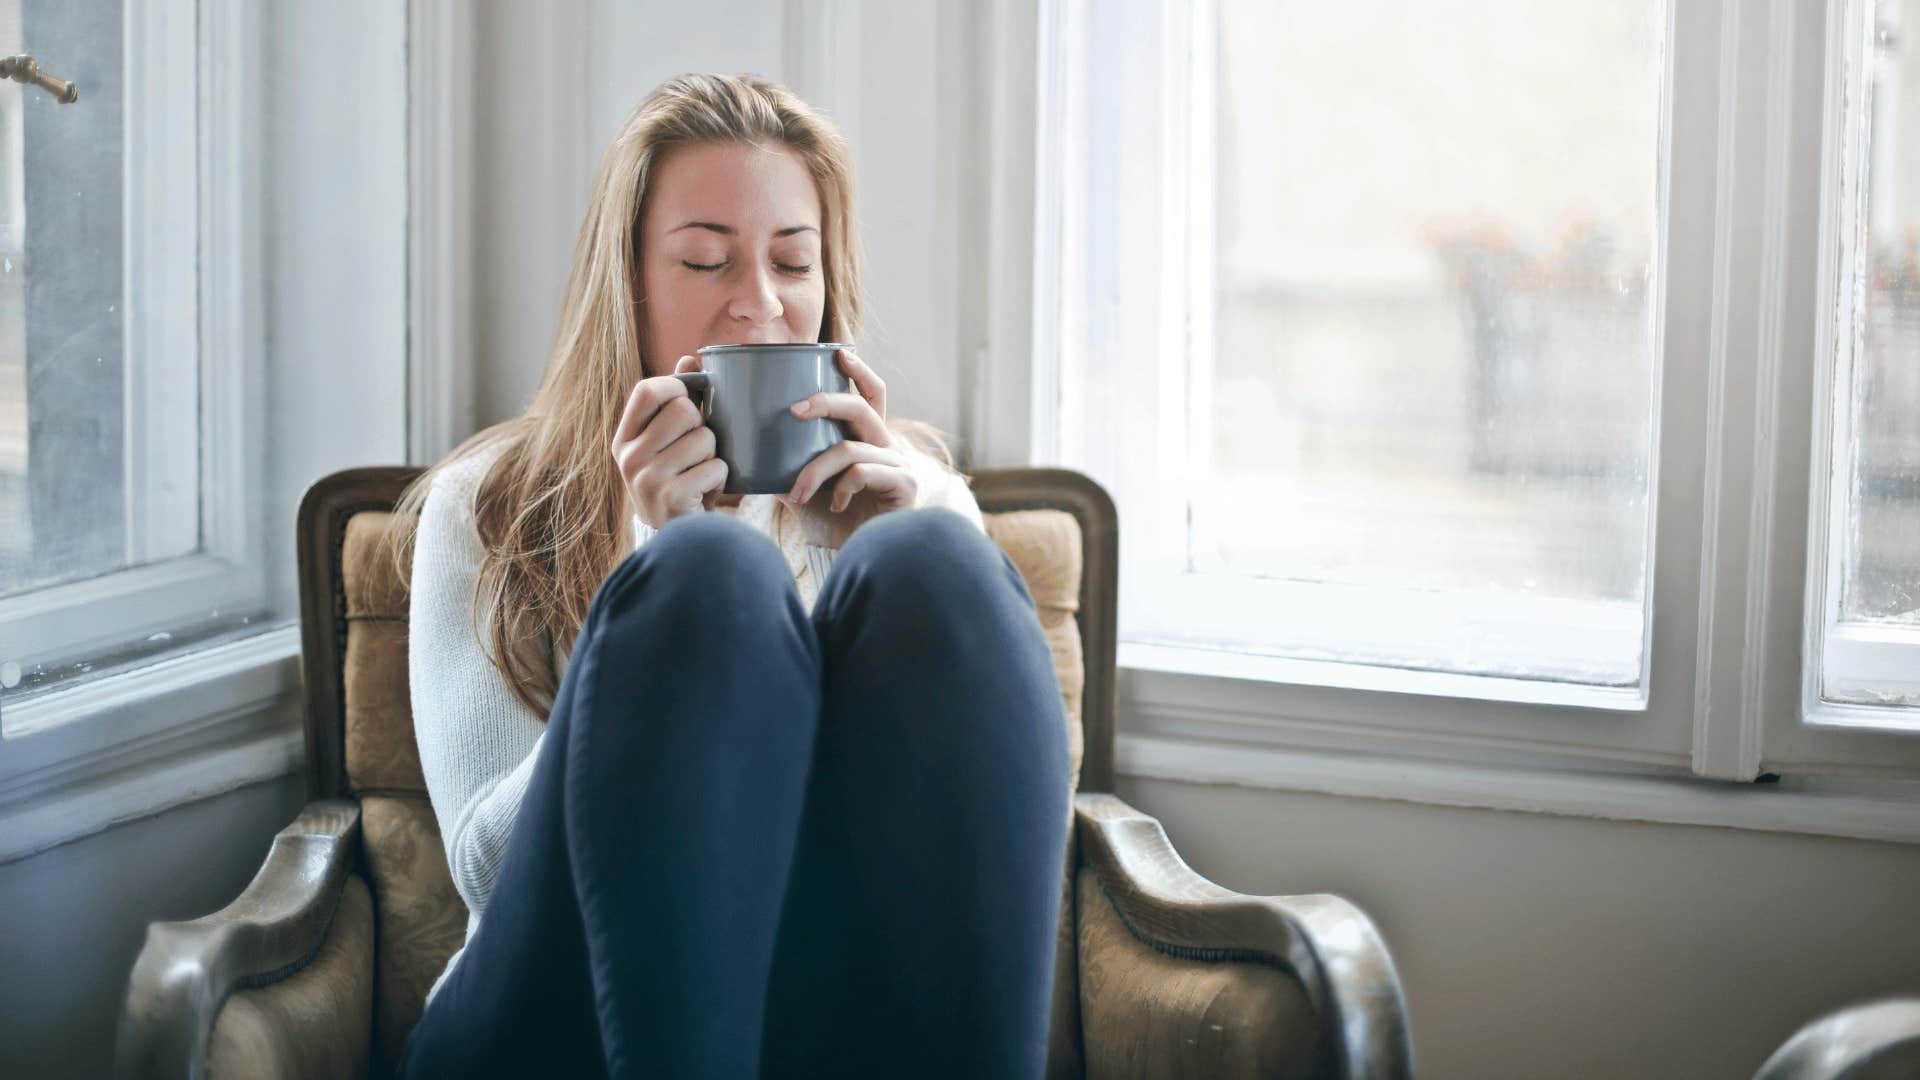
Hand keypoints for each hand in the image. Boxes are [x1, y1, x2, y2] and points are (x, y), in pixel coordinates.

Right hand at [610, 355, 728, 528]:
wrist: (675, 537)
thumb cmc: (676, 481)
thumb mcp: (667, 443)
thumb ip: (676, 402)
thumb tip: (689, 358)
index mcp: (624, 439)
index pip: (647, 390)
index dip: (676, 387)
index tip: (689, 399)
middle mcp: (628, 457)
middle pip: (683, 410)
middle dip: (703, 426)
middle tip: (699, 448)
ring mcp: (647, 478)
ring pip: (704, 438)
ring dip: (715, 454)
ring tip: (702, 472)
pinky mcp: (671, 498)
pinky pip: (715, 467)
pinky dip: (720, 478)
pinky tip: (706, 491)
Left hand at [783, 347, 917, 547]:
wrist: (855, 559)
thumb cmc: (831, 522)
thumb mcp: (802, 485)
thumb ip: (785, 462)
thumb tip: (742, 443)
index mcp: (867, 439)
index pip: (871, 395)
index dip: (860, 371)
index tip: (839, 352)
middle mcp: (887, 446)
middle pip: (860, 407)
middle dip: (825, 402)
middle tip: (793, 411)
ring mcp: (898, 465)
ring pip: (849, 448)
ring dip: (815, 470)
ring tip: (796, 494)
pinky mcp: (904, 486)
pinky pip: (862, 472)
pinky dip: (840, 488)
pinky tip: (834, 506)